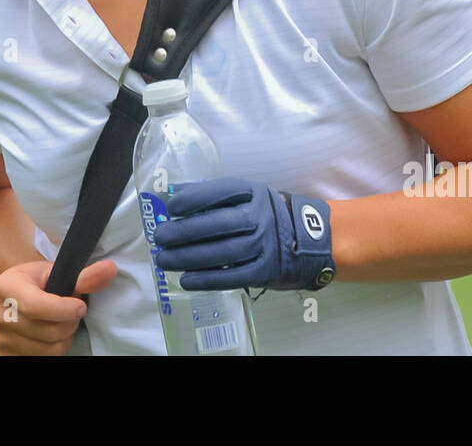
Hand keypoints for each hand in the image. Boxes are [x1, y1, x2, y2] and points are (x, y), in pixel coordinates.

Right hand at [0, 258, 116, 354]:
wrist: (18, 295)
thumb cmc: (40, 282)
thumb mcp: (57, 272)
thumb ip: (84, 276)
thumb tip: (110, 269)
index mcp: (6, 286)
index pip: (36, 306)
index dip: (64, 310)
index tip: (80, 306)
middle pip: (46, 331)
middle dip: (70, 323)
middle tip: (73, 312)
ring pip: (47, 350)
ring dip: (64, 339)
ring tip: (62, 323)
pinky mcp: (4, 356)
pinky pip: (41, 361)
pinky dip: (54, 351)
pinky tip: (52, 337)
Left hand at [152, 177, 335, 291]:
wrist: (310, 239)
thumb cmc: (267, 214)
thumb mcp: (248, 195)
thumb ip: (214, 195)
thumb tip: (175, 194)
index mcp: (253, 192)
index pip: (220, 192)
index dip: (193, 198)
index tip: (171, 207)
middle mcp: (259, 218)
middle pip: (217, 224)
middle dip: (183, 232)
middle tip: (160, 237)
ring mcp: (263, 246)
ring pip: (220, 253)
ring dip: (188, 258)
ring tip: (165, 260)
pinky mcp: (264, 272)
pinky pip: (231, 277)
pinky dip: (206, 280)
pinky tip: (186, 280)